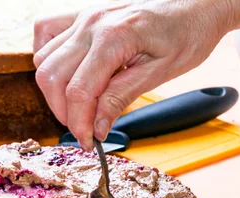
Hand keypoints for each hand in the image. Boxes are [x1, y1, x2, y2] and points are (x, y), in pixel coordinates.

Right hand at [33, 0, 233, 150]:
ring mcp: (83, 16)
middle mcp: (91, 23)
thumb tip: (96, 127)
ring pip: (43, 60)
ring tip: (78, 104)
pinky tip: (65, 72)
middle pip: (52, 77)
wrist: (197, 4)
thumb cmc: (187, 34)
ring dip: (54, 90)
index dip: (79, 123)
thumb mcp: (160, 73)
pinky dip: (46, 57)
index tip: (88, 142)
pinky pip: (44, 32)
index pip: (79, 90)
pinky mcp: (80, 14)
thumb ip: (121, 98)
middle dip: (63, 111)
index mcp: (115, 37)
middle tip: (83, 128)